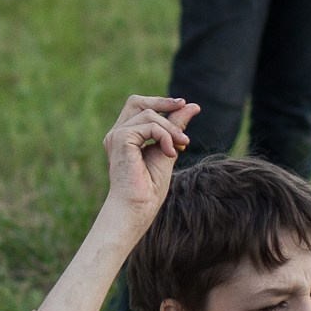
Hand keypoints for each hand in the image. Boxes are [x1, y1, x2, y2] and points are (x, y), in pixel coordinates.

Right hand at [101, 95, 196, 228]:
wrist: (138, 207)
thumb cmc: (149, 188)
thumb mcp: (168, 150)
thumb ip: (176, 128)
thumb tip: (193, 106)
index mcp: (124, 137)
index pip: (139, 108)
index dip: (160, 103)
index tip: (182, 105)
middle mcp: (117, 134)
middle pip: (137, 102)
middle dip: (162, 102)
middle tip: (183, 106)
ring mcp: (116, 136)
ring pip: (149, 115)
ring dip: (171, 129)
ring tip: (182, 146)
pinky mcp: (121, 139)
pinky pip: (150, 126)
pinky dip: (165, 136)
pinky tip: (171, 152)